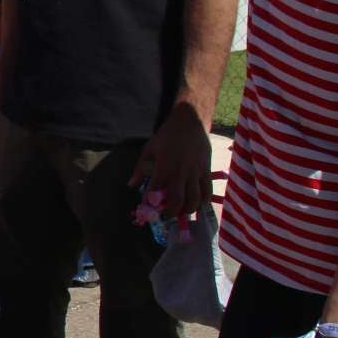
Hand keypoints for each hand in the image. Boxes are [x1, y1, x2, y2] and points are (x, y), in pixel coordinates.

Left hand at [128, 100, 211, 217]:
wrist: (190, 121)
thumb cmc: (167, 135)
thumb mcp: (149, 148)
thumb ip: (139, 168)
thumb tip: (131, 185)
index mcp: (164, 167)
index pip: (155, 192)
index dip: (151, 205)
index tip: (148, 210)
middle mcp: (180, 172)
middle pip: (177, 201)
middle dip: (170, 213)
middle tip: (166, 215)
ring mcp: (195, 172)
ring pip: (194, 199)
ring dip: (187, 210)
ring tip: (182, 212)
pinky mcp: (206, 170)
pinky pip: (207, 191)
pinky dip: (203, 202)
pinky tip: (198, 205)